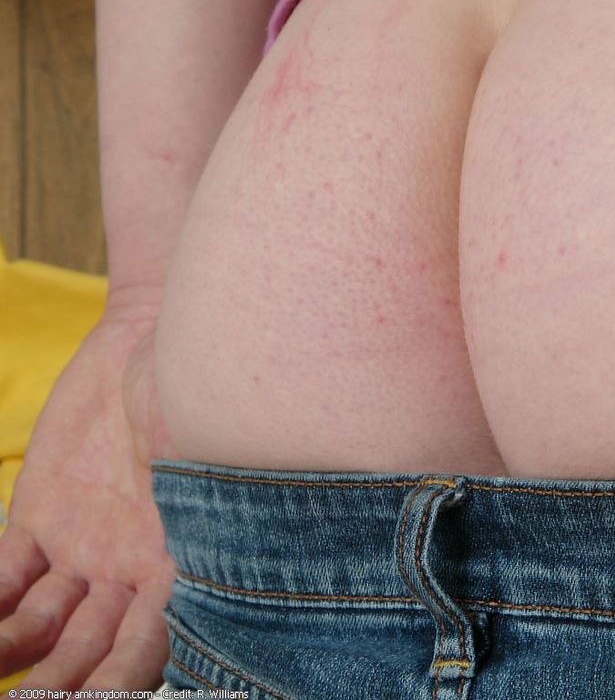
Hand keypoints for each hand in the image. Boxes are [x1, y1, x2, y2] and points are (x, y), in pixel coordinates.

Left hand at [0, 309, 175, 689]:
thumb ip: (190, 534)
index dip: (118, 685)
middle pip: (88, 653)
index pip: (150, 650)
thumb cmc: (201, 402)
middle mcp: (134, 572)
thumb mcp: (205, 465)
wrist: (158, 338)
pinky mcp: (42, 519)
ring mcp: (85, 550)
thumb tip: (189, 602)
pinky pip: (3, 577)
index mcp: (186, 566)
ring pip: (40, 627)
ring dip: (8, 655)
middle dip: (57, 688)